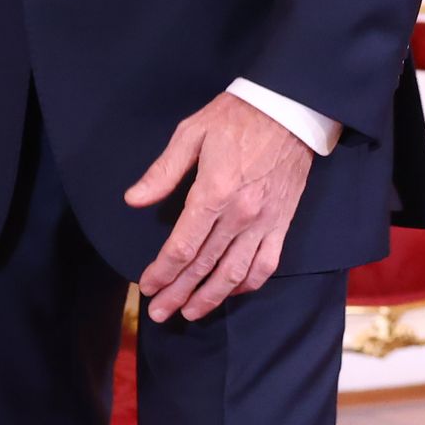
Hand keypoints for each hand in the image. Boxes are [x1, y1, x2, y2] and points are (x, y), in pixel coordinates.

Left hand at [125, 92, 312, 323]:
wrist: (290, 110)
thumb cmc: (236, 117)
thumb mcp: (191, 133)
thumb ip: (163, 171)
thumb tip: (134, 200)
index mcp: (213, 193)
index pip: (183, 247)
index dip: (162, 271)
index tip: (146, 287)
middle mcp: (240, 215)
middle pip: (204, 267)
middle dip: (178, 293)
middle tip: (158, 314)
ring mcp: (264, 223)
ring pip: (235, 274)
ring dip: (210, 298)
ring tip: (189, 314)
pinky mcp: (283, 224)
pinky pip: (266, 265)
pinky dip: (247, 284)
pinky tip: (230, 292)